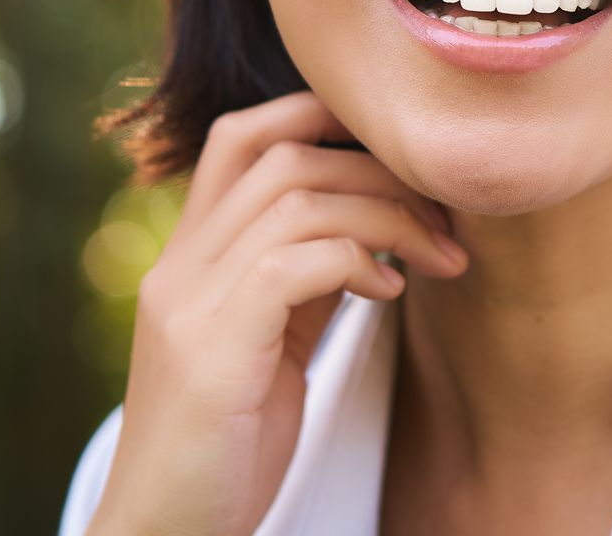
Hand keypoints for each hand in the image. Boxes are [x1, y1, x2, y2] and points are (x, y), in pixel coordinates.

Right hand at [86, 90, 468, 535]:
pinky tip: (392, 295)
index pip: (242, 136)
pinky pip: (296, 260)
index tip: (401, 154)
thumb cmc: (226, 446)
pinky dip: (359, 262)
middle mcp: (179, 264)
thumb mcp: (272, 345)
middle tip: (447, 216)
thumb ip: (306, 280)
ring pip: (299, 197)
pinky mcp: (211, 344)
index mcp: (190, 257)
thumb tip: (376, 230)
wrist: (163, 533)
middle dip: (381, 170)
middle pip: (284, 154)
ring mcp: (188, 300)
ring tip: (441, 258)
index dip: (321, 117)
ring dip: (390, 216)